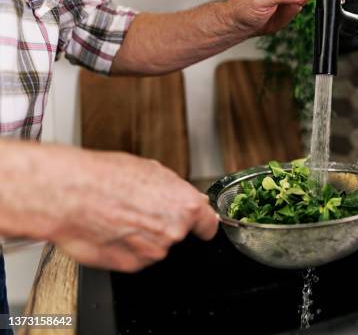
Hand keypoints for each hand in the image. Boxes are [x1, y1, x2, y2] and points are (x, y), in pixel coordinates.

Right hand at [0, 141, 217, 271]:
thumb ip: (176, 189)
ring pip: (154, 246)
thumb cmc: (105, 178)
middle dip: (162, 223)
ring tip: (118, 215)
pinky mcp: (131, 265)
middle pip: (177, 233)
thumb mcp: (150, 170)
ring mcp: (153, 251)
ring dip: (141, 236)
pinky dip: (125, 248)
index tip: (201, 226)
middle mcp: (173, 231)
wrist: (70, 195)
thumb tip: (190, 198)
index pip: (208, 223)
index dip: (203, 224)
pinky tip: (110, 229)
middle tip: (138, 208)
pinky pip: (135, 257)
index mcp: (184, 205)